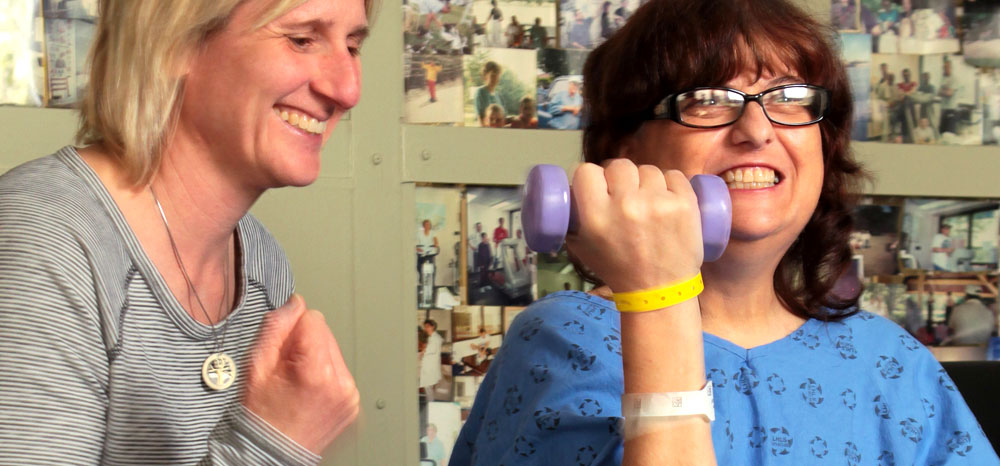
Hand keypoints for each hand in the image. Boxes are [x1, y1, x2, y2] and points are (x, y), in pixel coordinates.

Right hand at [244, 294, 359, 454]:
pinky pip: (340, 371)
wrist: (272, 453)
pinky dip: (325, 375)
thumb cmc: (261, 415)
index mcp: (318, 372)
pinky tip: (309, 391)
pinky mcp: (353, 403)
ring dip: (316, 359)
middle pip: (326, 333)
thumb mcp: (256, 366)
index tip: (283, 352)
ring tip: (298, 383)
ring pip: (334, 350)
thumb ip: (276, 327)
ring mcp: (350, 395)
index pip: (313, 318)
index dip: (292, 330)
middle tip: (287, 370)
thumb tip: (295, 302)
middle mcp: (341, 383)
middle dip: (305, 344)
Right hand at [567, 159, 702, 292]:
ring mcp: (658, 203)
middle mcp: (626, 205)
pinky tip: (667, 199)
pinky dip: (670, 184)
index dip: (591, 176)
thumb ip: (572, 219)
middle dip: (620, 178)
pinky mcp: (685, 203)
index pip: (586, 171)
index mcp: (597, 216)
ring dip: (645, 181)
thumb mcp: (581, 247)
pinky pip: (674, 175)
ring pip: (647, 169)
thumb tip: (568, 190)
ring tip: (647, 200)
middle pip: (619, 166)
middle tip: (624, 194)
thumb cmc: (617, 268)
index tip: (597, 185)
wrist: (659, 290)